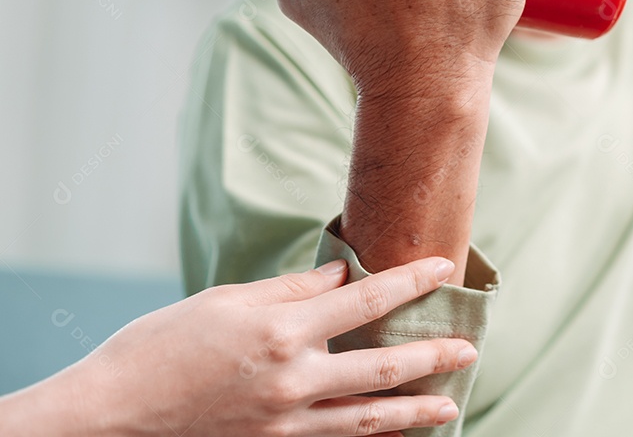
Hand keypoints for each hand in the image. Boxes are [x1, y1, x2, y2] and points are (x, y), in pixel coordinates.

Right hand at [4, 257, 476, 436]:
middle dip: (433, 358)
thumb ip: (291, 289)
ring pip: (369, 417)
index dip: (411, 281)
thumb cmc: (157, 348)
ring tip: (451, 404)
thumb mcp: (224, 301)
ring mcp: (286, 423)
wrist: (107, 419)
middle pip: (382, 367)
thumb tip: (342, 274)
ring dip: (416, 410)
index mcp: (281, 330)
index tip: (444, 268)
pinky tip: (394, 435)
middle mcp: (292, 379)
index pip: (366, 300)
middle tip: (469, 349)